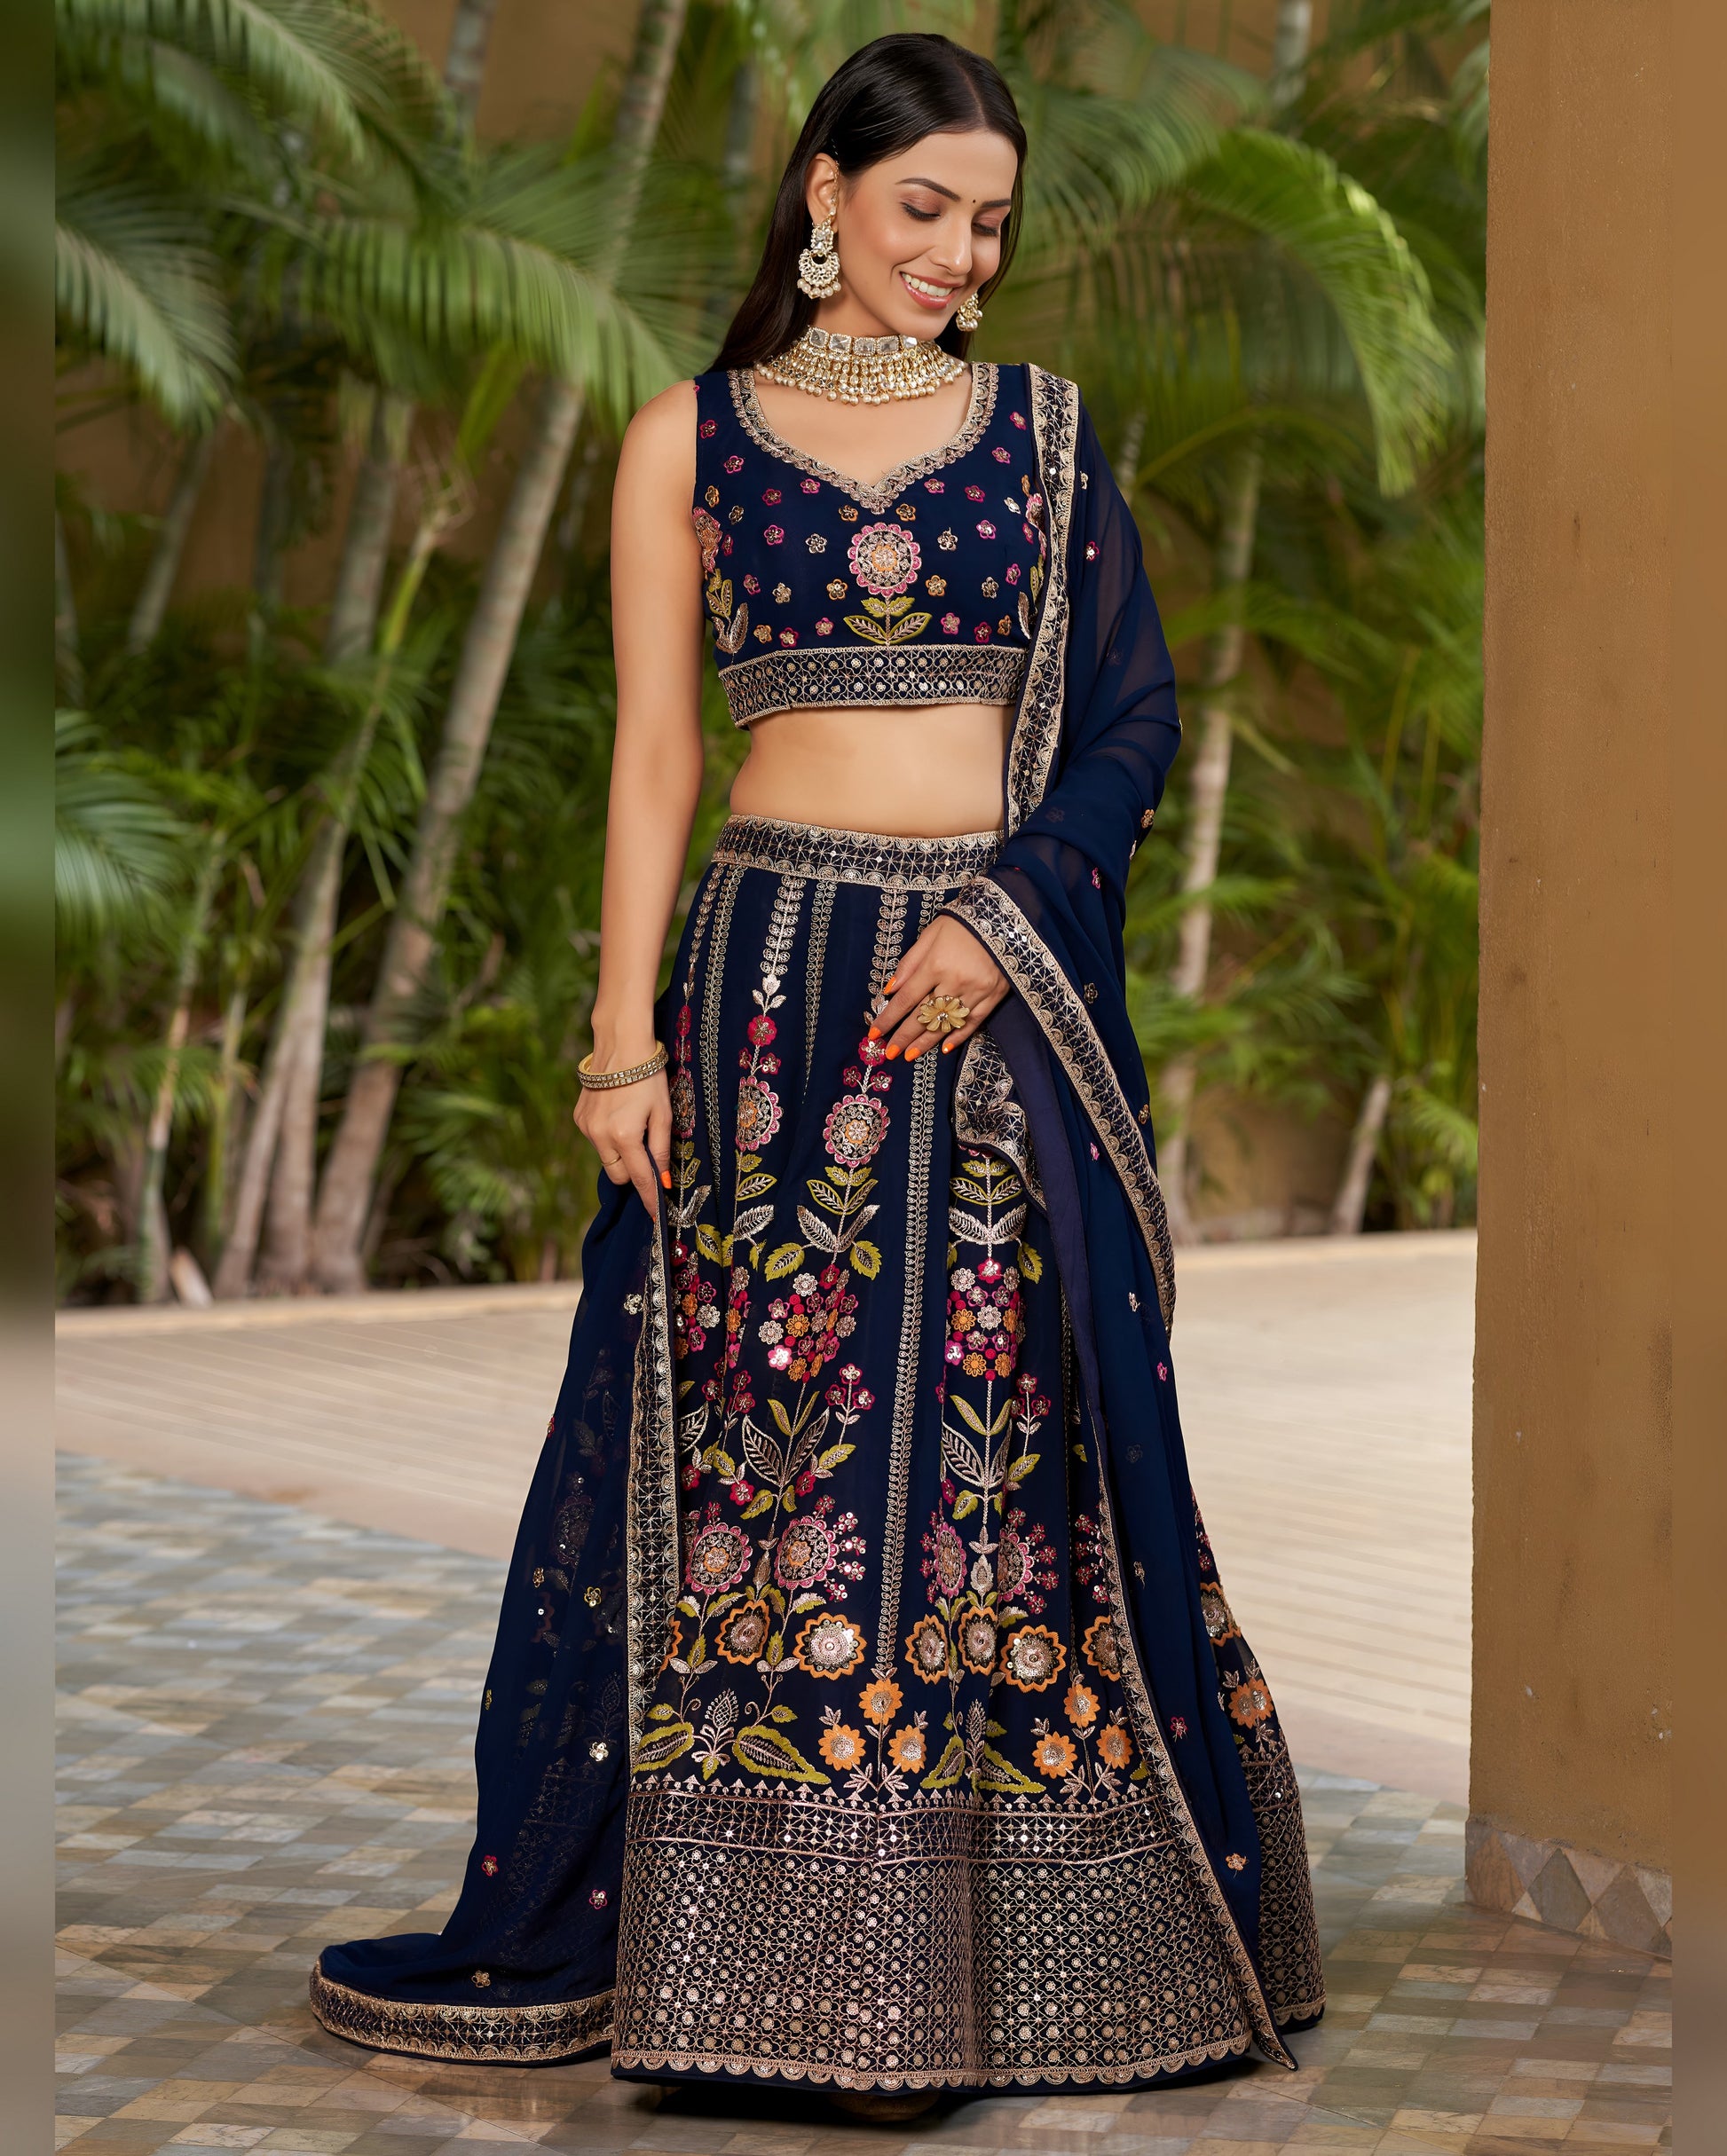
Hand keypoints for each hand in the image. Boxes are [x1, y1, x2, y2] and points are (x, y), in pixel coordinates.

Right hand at [574, 1061, 671, 1218]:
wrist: (620, 1045)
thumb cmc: (649, 1077)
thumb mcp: (663, 1114)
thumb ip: (661, 1149)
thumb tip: (664, 1181)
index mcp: (624, 1136)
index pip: (639, 1179)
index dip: (649, 1198)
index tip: (656, 1217)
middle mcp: (600, 1136)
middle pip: (618, 1175)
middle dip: (633, 1173)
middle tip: (648, 1155)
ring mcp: (585, 1127)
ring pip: (605, 1158)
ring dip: (620, 1153)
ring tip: (633, 1125)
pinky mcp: (578, 1118)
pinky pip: (595, 1141)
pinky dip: (608, 1137)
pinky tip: (618, 1115)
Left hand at [868, 914, 1008, 1062]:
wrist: (1004, 919)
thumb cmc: (962, 924)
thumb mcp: (930, 934)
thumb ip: (910, 963)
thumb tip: (890, 989)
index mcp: (935, 965)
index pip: (906, 999)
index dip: (889, 1018)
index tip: (875, 1033)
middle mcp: (954, 982)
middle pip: (924, 1016)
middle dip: (904, 1036)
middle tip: (890, 1053)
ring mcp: (975, 992)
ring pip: (947, 1024)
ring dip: (926, 1042)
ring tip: (910, 1056)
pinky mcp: (993, 996)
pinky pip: (974, 1022)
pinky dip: (959, 1036)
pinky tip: (944, 1048)